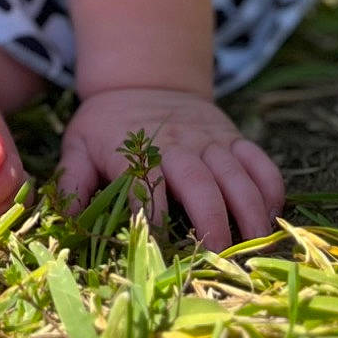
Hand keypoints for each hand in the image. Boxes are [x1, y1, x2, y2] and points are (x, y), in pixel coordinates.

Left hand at [59, 87, 283, 249]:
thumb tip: (66, 223)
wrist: (143, 77)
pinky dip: (271, 188)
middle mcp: (177, 143)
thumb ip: (73, 182)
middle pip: (200, 184)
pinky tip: (272, 217)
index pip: (147, 187)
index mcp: (136, 150)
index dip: (154, 219)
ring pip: (237, 174)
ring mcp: (210, 139)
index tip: (159, 251)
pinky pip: (260, 161)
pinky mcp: (232, 136)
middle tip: (220, 260)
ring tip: (255, 247)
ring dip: (250, 211)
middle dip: (213, 223)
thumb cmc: (106, 124)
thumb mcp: (78, 145)